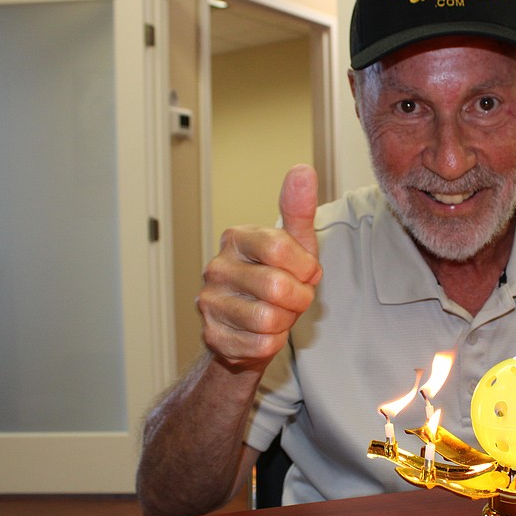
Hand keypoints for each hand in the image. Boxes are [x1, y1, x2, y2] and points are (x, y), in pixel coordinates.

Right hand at [197, 164, 321, 369]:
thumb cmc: (279, 278)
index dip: (305, 267)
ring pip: (269, 320)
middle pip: (277, 287)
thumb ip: (299, 209)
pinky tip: (263, 332)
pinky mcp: (212, 337)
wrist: (255, 327)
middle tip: (293, 297)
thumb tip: (302, 170)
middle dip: (298, 298)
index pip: (281, 248)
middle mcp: (216, 268)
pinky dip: (272, 343)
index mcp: (236, 238)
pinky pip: (260, 346)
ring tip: (278, 313)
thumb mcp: (296, 243)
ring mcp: (209, 303)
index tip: (305, 272)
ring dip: (286, 322)